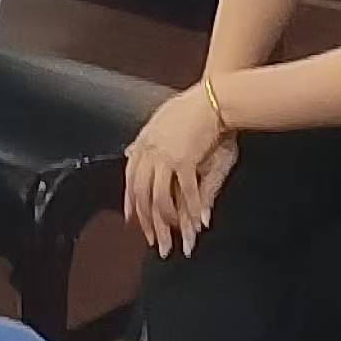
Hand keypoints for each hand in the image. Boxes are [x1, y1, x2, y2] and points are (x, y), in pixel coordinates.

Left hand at [124, 83, 239, 256]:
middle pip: (143, 194)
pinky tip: (197, 223)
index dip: (131, 202)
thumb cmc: (190, 108)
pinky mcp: (186, 160)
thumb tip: (129, 152)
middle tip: (154, 241)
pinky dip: (191, 210)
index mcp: (144, 143)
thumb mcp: (159, 121)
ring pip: (160, 198)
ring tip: (174, 238)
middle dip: (148, 222)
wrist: (212, 99)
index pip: (130, 179)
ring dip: (167, 222)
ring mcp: (166, 157)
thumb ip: (143, 140)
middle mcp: (150, 152)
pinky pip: (186, 192)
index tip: (132, 221)